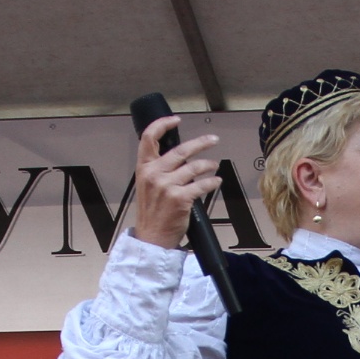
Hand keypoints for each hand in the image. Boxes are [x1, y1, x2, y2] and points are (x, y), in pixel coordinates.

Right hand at [130, 115, 222, 249]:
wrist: (151, 238)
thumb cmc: (152, 213)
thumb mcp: (147, 186)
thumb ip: (159, 169)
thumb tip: (180, 155)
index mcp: (144, 168)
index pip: (148, 138)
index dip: (163, 124)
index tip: (176, 120)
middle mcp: (154, 174)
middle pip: (181, 150)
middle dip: (201, 142)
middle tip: (213, 139)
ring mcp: (167, 186)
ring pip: (195, 167)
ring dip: (209, 165)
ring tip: (215, 165)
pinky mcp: (180, 198)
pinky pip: (202, 185)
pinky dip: (212, 182)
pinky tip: (216, 181)